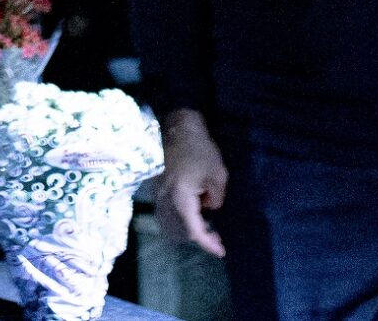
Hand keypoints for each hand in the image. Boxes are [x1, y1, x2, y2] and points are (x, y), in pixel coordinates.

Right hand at [156, 108, 228, 257]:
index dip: (208, 244)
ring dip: (188, 228)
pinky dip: (180, 217)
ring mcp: (157, 193)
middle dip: (200, 237)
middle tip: (217, 238)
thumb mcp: (218, 174)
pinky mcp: (156, 186)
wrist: (176, 126)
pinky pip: (167, 210)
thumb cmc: (199, 148)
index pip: (194, 231)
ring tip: (206, 227)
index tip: (222, 251)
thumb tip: (208, 205)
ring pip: (171, 221)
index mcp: (181, 198)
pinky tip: (192, 212)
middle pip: (180, 230)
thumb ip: (216, 198)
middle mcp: (165, 199)